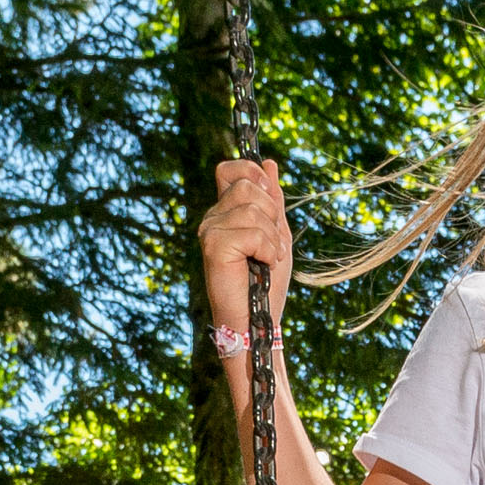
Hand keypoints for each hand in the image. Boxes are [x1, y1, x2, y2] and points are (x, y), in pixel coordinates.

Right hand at [197, 158, 291, 345]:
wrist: (257, 321)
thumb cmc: (265, 283)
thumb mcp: (275, 233)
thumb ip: (272, 201)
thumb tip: (268, 163)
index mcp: (225, 212)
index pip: (230, 169)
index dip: (252, 173)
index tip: (269, 196)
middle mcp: (212, 218)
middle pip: (248, 186)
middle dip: (272, 214)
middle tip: (273, 245)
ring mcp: (209, 231)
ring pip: (253, 209)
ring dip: (272, 237)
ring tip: (268, 258)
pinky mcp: (213, 246)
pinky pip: (253, 232)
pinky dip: (267, 249)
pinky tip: (262, 265)